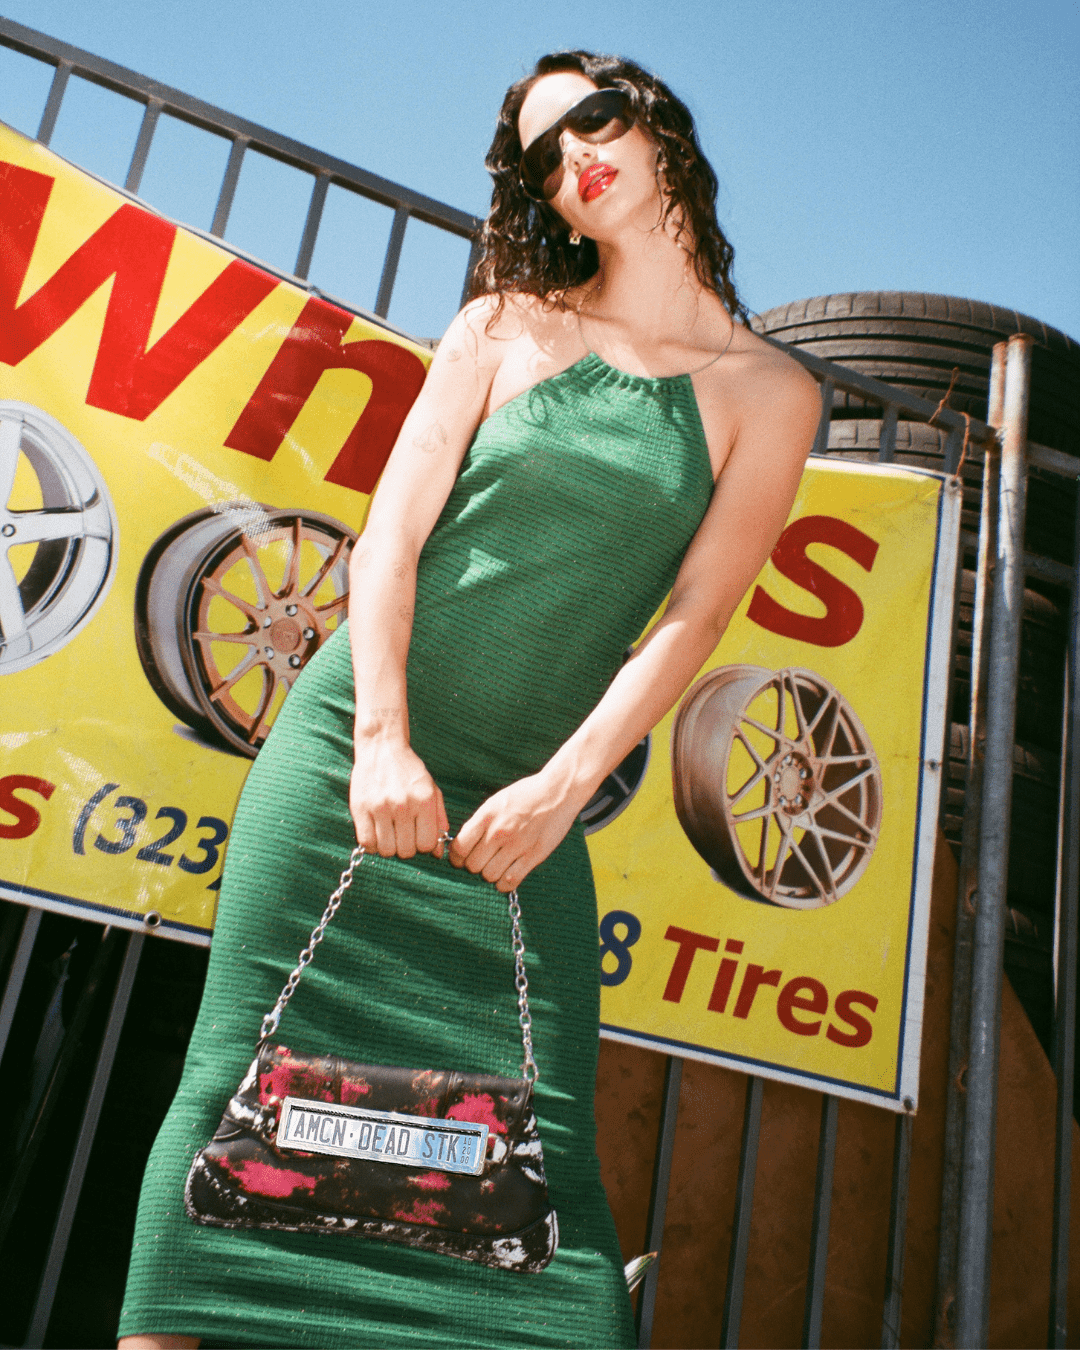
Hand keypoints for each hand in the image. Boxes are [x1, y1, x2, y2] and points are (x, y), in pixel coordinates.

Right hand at [350, 739, 448, 859]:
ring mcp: (380, 807)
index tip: (418, 835)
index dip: (423, 845)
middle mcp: (402, 805)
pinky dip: (372, 844)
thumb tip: (438, 853)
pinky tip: (376, 832)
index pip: (426, 844)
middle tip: (402, 833)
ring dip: (388, 846)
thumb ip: (439, 820)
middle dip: (406, 847)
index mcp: (424, 801)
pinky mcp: (360, 808)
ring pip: (386, 850)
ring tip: (389, 832)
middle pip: (406, 851)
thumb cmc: (410, 771)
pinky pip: (366, 842)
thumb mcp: (432, 790)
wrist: (382, 747)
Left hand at [449, 771, 584, 892]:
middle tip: (482, 861)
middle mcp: (499, 831)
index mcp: (487, 815)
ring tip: (496, 866)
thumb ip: (480, 821)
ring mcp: (517, 845)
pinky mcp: (534, 856)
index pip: (460, 847)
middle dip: (474, 866)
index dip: (456, 857)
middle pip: (473, 865)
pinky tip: (507, 875)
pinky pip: (510, 881)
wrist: (559, 791)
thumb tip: (463, 843)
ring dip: (490, 874)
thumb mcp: (497, 801)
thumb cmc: (526, 794)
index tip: (460, 859)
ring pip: (489, 875)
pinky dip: (504, 883)